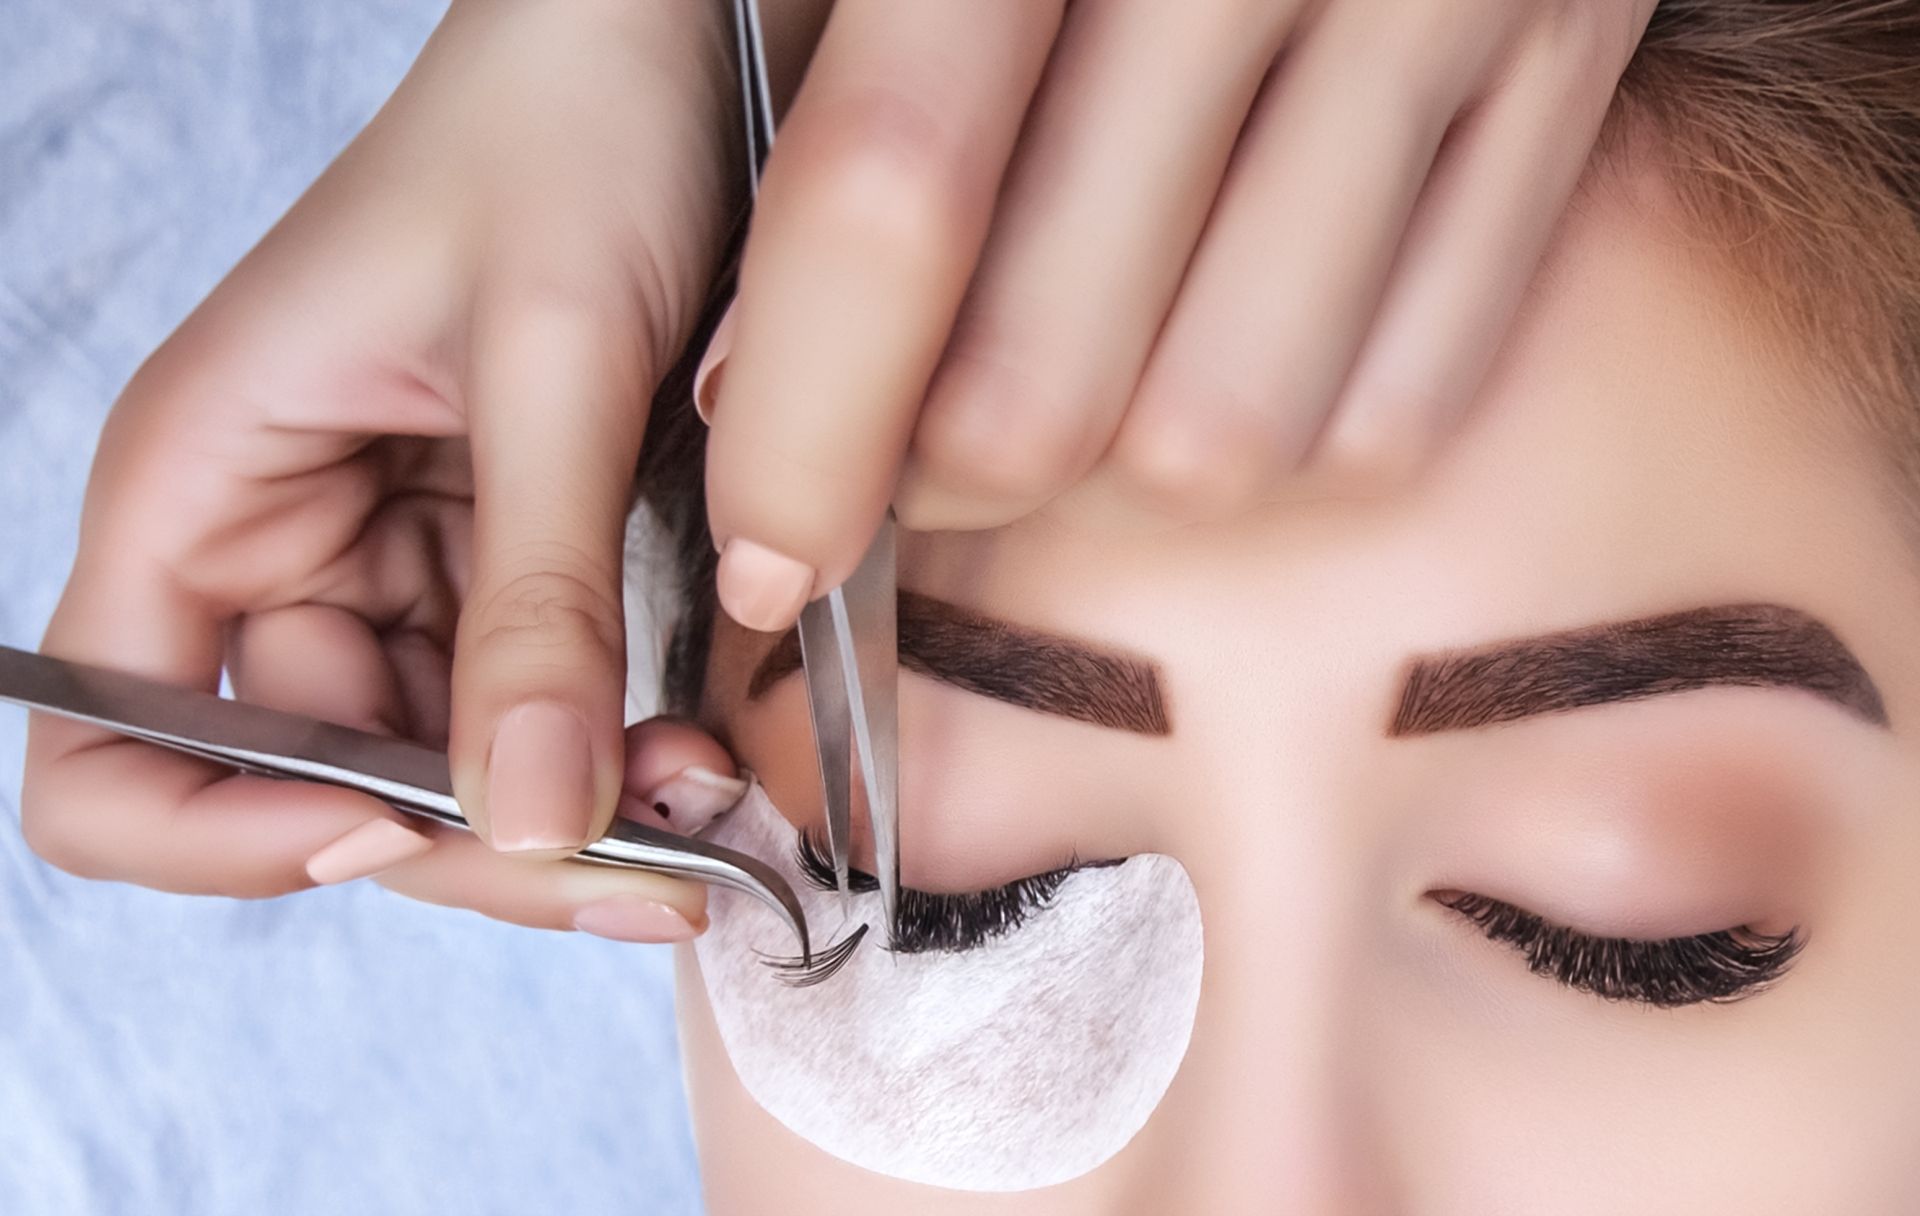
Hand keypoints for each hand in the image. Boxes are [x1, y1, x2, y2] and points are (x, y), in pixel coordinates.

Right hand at [21, 0, 753, 938]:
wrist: (671, 38)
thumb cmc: (570, 125)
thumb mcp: (553, 367)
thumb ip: (536, 603)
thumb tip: (528, 824)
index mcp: (206, 481)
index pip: (107, 744)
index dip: (225, 831)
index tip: (397, 823)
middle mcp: (279, 541)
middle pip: (321, 788)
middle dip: (482, 848)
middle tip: (654, 872)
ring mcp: (394, 558)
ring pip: (449, 767)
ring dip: (570, 816)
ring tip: (710, 813)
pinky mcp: (503, 556)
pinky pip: (533, 703)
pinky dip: (612, 752)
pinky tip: (708, 758)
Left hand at [698, 0, 1656, 630]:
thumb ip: (832, 87)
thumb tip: (744, 388)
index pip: (892, 192)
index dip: (803, 420)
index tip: (762, 556)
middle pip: (1049, 381)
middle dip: (939, 474)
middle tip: (905, 451)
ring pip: (1225, 438)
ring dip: (1112, 472)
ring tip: (1072, 385)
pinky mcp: (1576, 58)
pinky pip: (1405, 407)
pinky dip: (1292, 431)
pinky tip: (1225, 350)